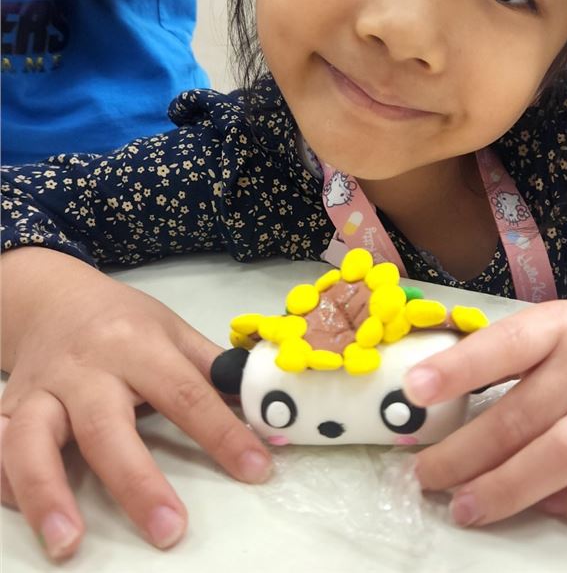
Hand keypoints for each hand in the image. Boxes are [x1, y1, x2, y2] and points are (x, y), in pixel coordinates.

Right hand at [0, 249, 271, 559]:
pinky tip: (27, 517)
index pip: (186, 393)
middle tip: (169, 532)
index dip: (222, 433)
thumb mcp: (174, 330)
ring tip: (68, 544)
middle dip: (137, 482)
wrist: (53, 298)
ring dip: (47, 494)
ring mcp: (40, 391)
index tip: (255, 470)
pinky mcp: (7, 409)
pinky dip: (5, 484)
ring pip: (32, 441)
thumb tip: (264, 407)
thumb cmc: (124, 321)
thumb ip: (213, 369)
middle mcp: (86, 369)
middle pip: (108, 427)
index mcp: (138, 345)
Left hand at [404, 284, 566, 524]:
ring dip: (508, 488)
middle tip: (426, 476)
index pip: (504, 346)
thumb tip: (438, 393)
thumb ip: (508, 353)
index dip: (457, 370)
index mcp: (561, 326)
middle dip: (466, 453)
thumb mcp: (555, 321)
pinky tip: (547, 507)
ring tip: (465, 507)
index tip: (413, 392)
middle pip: (523, 415)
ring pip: (563, 455)